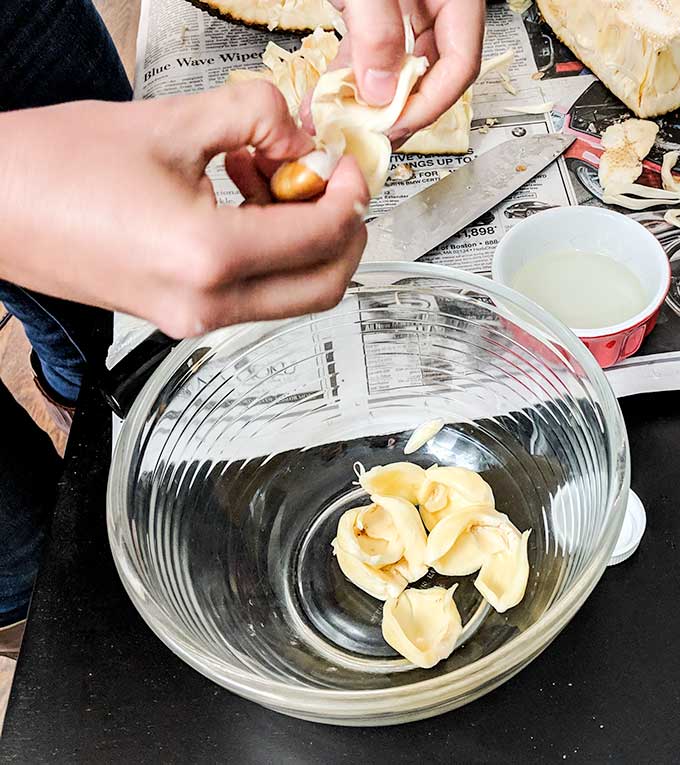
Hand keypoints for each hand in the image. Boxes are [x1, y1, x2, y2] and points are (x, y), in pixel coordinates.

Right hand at [0, 82, 367, 337]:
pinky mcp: (181, 315)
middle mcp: (206, 303)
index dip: (350, 196)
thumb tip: (299, 134)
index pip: (320, 237)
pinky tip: (239, 197)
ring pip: (290, 293)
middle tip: (331, 182)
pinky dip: (267, 249)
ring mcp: (194, 317)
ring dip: (301, 238)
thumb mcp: (169, 122)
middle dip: (342, 233)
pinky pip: (252, 291)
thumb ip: (254, 118)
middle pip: (321, 287)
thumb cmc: (53, 170)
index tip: (350, 165)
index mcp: (207, 257)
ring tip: (265, 175)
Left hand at [329, 0, 484, 143]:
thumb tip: (381, 90)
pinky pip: (369, 57)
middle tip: (372, 137)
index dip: (429, 105)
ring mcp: (407, 13)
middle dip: (400, 113)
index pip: (461, 67)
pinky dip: (350, 80)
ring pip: (398, 73)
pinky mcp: (377, 15)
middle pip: (432, 78)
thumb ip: (378, 31)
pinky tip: (328, 99)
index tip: (395, 126)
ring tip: (347, 126)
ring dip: (370, 104)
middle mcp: (436, 8)